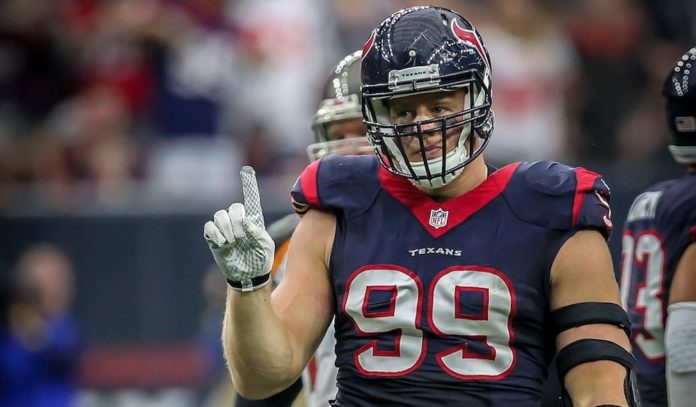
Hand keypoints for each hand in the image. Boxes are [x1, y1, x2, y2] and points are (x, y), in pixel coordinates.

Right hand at [204, 166, 274, 291]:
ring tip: (233, 242)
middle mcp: (238, 222)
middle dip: (237, 221)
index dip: (248, 184)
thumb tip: (245, 222)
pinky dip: (216, 234)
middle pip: (233, 208)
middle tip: (241, 237)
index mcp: (253, 220)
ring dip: (227, 228)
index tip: (246, 170)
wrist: (248, 276)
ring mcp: (225, 229)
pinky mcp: (214, 239)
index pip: (250, 199)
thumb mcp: (265, 245)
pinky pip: (209, 228)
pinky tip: (224, 243)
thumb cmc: (260, 260)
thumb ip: (258, 232)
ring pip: (219, 216)